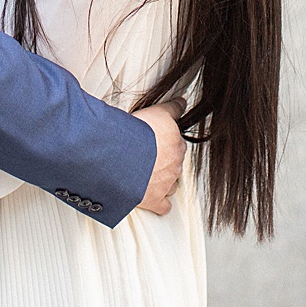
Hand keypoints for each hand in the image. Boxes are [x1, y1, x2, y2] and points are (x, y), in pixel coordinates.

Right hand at [133, 100, 187, 214]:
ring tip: (145, 173)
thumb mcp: (156, 112)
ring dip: (162, 179)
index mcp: (175, 143)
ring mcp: (166, 183)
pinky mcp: (155, 199)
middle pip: (173, 162)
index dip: (164, 140)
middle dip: (162, 159)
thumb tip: (183, 101)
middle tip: (145, 154)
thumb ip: (172, 107)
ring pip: (171, 182)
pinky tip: (151, 197)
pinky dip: (159, 203)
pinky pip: (163, 205)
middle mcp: (175, 164)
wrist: (122, 157)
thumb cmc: (136, 133)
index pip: (176, 142)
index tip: (156, 139)